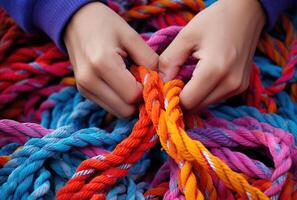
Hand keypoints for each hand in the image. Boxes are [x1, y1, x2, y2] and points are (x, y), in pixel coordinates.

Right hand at [64, 2, 157, 116]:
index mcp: (102, 63)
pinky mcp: (83, 92)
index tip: (150, 77)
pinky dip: (120, 100)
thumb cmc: (106, 24)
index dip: (147, 90)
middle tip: (142, 81)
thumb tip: (161, 83)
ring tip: (131, 80)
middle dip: (139, 99)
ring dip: (130, 102)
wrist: (76, 21)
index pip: (133, 95)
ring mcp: (84, 89)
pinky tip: (120, 83)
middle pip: (125, 110)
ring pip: (118, 112)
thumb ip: (149, 61)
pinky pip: (110, 107)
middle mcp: (89, 81)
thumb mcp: (131, 36)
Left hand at [159, 0, 264, 109]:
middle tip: (173, 82)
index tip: (164, 87)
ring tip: (188, 78)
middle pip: (197, 107)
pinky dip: (204, 93)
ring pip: (206, 105)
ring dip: (193, 97)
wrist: (247, 13)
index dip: (172, 97)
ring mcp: (238, 87)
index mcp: (214, 70)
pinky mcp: (242, 87)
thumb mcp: (186, 36)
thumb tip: (160, 83)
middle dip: (181, 98)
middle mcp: (230, 84)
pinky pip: (216, 98)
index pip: (187, 102)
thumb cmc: (215, 20)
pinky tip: (201, 78)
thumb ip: (169, 62)